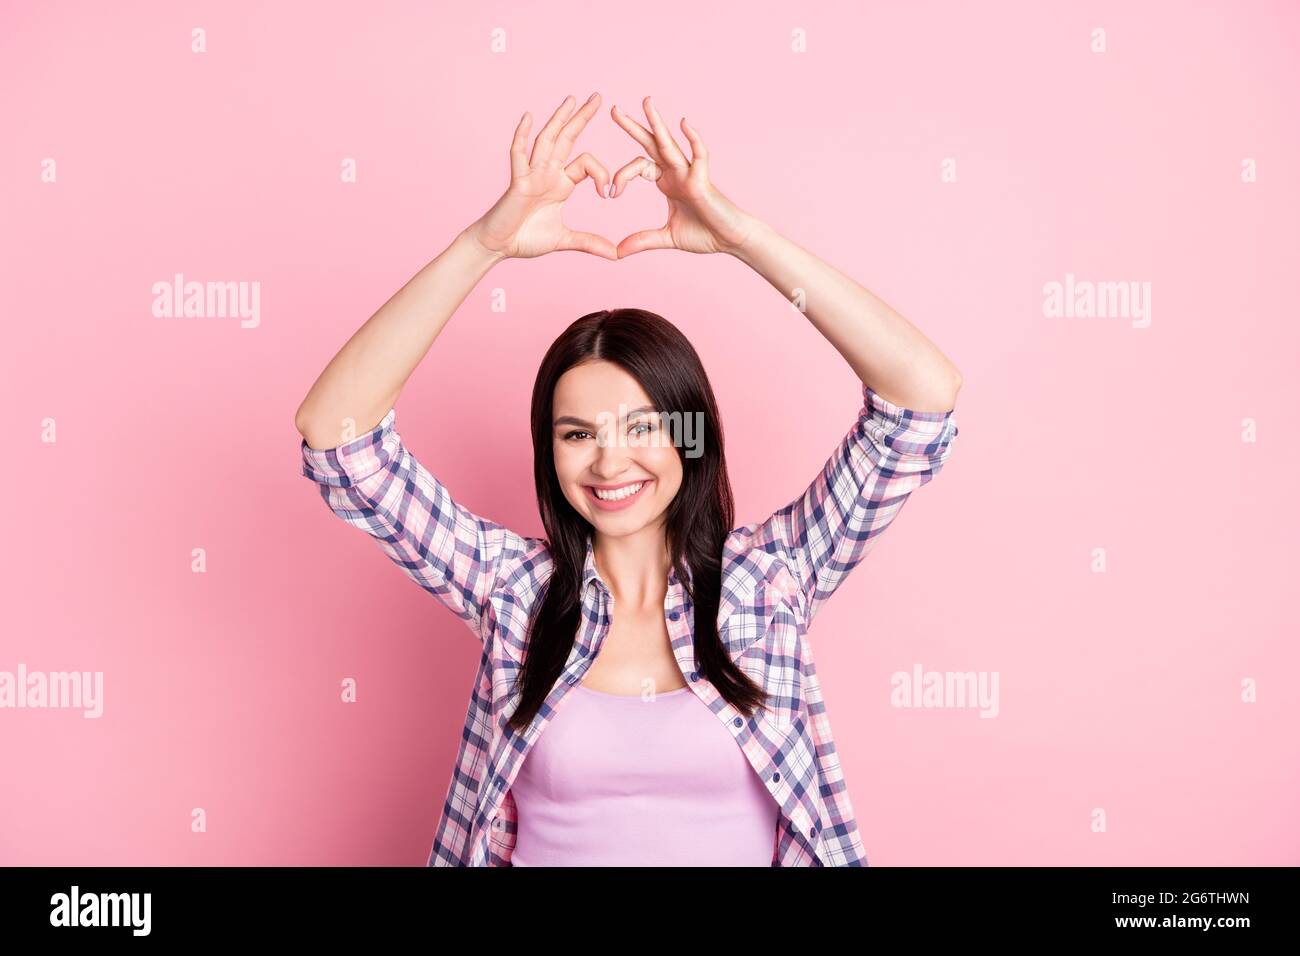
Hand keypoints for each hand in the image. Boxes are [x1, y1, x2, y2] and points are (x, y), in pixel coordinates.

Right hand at [468, 93, 617, 260]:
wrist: (499, 246)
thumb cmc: (526, 238)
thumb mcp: (565, 241)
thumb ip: (590, 243)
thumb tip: (616, 255)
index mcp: (561, 183)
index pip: (586, 163)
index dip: (602, 173)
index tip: (609, 193)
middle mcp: (547, 173)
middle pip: (567, 138)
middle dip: (582, 118)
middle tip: (598, 97)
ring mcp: (531, 174)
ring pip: (547, 140)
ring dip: (559, 119)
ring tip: (572, 99)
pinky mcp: (517, 181)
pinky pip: (518, 155)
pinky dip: (522, 136)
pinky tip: (529, 117)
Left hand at [608, 96, 757, 256]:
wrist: (730, 240)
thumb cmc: (705, 234)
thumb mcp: (666, 237)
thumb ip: (642, 241)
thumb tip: (617, 252)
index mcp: (666, 182)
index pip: (637, 166)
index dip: (621, 176)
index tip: (611, 192)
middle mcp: (676, 172)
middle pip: (651, 144)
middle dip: (632, 127)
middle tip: (613, 110)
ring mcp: (689, 173)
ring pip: (670, 143)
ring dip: (657, 122)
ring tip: (645, 101)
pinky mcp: (703, 180)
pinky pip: (699, 155)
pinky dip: (693, 139)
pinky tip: (684, 123)